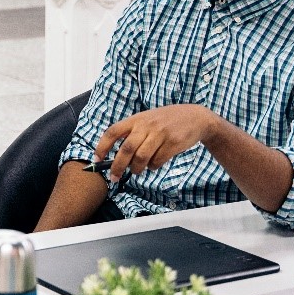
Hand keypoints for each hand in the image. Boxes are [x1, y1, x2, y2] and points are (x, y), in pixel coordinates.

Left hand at [94, 104, 219, 181]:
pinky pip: (157, 161)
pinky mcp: (173, 143)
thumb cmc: (167, 121)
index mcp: (137, 119)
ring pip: (141, 158)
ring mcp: (161, 134)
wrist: (196, 117)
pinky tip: (154, 164)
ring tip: (137, 171)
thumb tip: (117, 157)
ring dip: (136, 169)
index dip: (102, 146)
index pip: (113, 132)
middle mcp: (147, 125)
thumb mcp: (147, 120)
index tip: (96, 160)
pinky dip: (152, 167)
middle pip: (126, 149)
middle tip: (114, 177)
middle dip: (117, 166)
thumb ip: (133, 133)